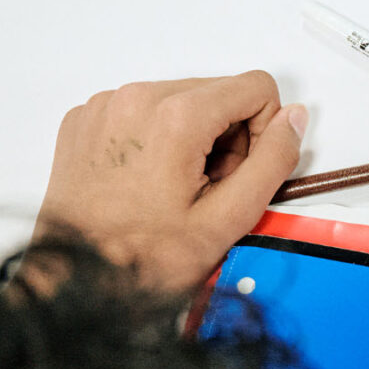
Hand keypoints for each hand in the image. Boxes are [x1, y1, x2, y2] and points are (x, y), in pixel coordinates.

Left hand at [34, 72, 303, 293]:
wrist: (74, 281)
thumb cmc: (141, 260)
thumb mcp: (228, 219)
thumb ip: (273, 161)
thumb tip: (294, 120)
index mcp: (175, 117)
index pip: (256, 88)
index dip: (262, 132)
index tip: (239, 173)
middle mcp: (136, 98)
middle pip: (216, 92)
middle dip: (225, 138)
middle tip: (205, 189)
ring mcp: (105, 107)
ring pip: (180, 100)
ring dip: (191, 138)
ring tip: (174, 188)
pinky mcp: (86, 120)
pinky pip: (142, 110)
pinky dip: (154, 139)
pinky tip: (146, 181)